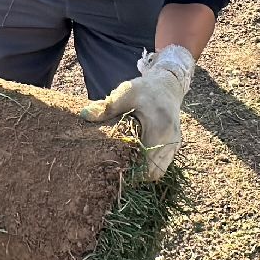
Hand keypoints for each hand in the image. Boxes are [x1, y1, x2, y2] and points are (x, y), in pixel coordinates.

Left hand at [79, 45, 192, 179]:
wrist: (167, 85)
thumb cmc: (145, 89)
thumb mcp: (125, 93)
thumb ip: (107, 107)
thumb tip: (84, 114)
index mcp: (160, 128)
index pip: (148, 163)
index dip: (132, 171)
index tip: (115, 168)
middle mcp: (171, 139)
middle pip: (154, 172)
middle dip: (136, 175)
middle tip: (117, 170)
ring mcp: (175, 144)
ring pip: (159, 171)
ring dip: (144, 171)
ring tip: (126, 165)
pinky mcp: (175, 145)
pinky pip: (163, 164)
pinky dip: (151, 165)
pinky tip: (136, 158)